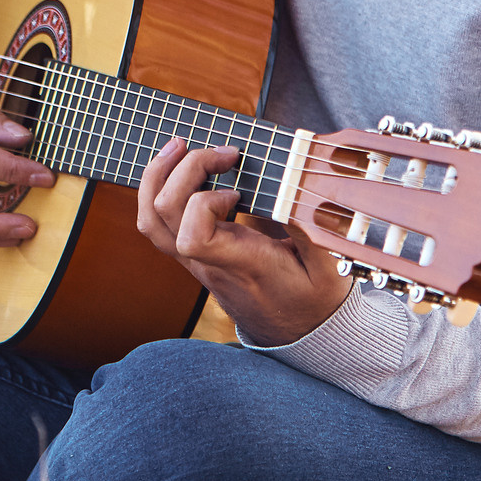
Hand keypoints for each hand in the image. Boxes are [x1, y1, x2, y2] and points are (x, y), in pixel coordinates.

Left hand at [136, 139, 348, 347]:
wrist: (296, 334)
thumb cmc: (313, 300)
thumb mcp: (330, 271)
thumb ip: (315, 232)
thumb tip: (296, 194)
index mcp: (241, 263)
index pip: (193, 236)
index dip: (204, 203)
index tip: (237, 191)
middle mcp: (208, 262)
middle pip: (163, 214)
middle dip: (184, 169)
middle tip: (224, 153)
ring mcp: (195, 260)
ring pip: (150, 220)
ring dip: (158, 176)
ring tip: (180, 146)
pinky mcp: (193, 256)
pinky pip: (157, 225)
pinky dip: (158, 190)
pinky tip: (180, 169)